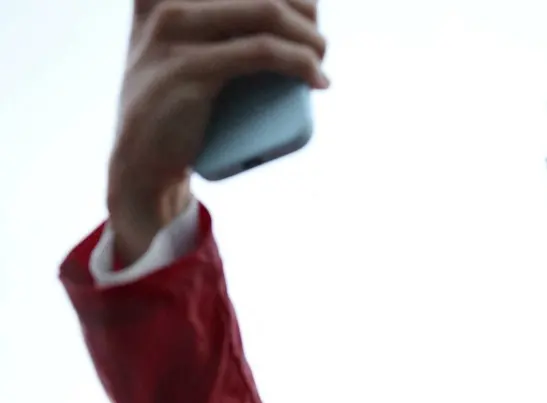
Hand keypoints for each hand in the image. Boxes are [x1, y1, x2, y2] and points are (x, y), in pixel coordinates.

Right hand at [108, 0, 329, 262]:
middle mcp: (165, 0)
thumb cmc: (179, 103)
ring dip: (310, 37)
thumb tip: (291, 15)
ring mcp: (174, 30)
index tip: (310, 14)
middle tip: (319, 46)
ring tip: (320, 62)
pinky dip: (300, 62)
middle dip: (306, 10)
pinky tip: (317, 78)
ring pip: (267, 13)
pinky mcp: (189, 68)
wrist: (142, 160)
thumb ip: (210, 24)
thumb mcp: (182, 47)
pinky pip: (261, 51)